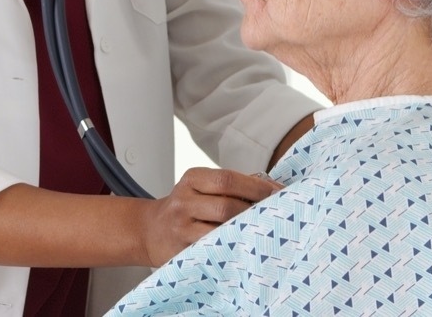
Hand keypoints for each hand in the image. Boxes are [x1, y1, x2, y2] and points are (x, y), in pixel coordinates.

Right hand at [138, 167, 282, 266]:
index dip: (257, 187)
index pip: (227, 179)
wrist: (151, 231)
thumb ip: (230, 187)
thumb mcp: (200, 188)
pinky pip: (215, 250)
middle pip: (227, 206)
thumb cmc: (186, 208)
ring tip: (266, 233)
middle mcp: (183, 201)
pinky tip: (247, 249)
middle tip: (278, 216)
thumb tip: (273, 191)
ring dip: (247, 233)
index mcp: (192, 179)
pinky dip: (234, 249)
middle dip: (256, 212)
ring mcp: (181, 228)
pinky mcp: (182, 251)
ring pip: (221, 231)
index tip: (280, 193)